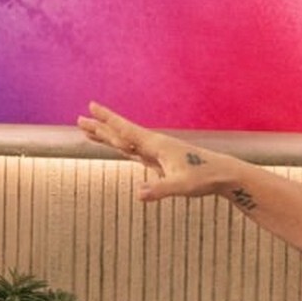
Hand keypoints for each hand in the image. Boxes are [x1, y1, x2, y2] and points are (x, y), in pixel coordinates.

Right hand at [78, 103, 237, 200]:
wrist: (222, 174)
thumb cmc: (204, 178)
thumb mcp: (181, 186)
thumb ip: (159, 189)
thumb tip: (138, 193)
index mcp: (156, 145)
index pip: (125, 130)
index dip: (107, 119)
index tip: (91, 106)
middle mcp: (153, 144)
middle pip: (120, 133)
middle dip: (100, 127)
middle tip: (79, 119)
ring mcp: (155, 152)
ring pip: (125, 142)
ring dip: (107, 136)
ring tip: (89, 132)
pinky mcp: (158, 161)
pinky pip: (133, 152)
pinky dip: (120, 147)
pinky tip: (116, 147)